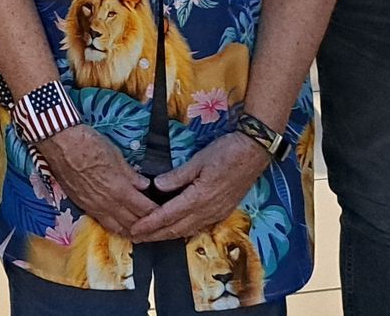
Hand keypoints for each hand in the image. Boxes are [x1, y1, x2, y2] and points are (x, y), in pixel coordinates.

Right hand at [36, 124, 156, 237]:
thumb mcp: (116, 155)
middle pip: (133, 224)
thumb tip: (146, 186)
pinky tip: (121, 226)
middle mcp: (107, 204)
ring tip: (143, 233)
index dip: (158, 214)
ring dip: (132, 232)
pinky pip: (103, 223)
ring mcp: (94, 207)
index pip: (145, 210)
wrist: (60, 143)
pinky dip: (116, 228)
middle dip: (148, 228)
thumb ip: (131, 175)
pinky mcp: (83, 206)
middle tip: (159, 227)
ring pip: (118, 228)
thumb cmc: (90, 144)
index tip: (167, 214)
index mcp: (119, 190)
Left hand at [127, 132, 268, 242]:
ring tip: (152, 236)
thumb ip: (177, 176)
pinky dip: (183, 231)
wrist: (254, 153)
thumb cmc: (226, 153)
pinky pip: (199, 227)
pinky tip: (176, 229)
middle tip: (137, 238)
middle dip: (155, 235)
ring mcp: (216, 213)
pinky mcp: (223, 212)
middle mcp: (207, 211)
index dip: (150, 224)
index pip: (168, 216)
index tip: (135, 230)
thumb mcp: (198, 160)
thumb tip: (157, 186)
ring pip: (187, 230)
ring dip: (168, 235)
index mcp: (199, 198)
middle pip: (176, 229)